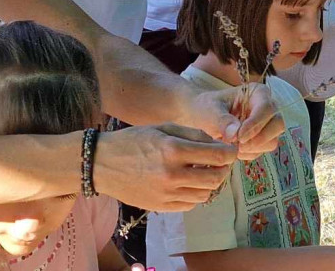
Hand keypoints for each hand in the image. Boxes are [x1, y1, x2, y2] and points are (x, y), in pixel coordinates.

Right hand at [95, 124, 236, 210]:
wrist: (102, 164)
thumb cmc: (132, 141)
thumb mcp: (162, 128)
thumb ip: (192, 134)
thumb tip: (217, 143)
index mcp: (173, 150)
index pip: (216, 155)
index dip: (230, 153)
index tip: (232, 150)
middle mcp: (172, 174)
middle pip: (215, 178)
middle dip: (224, 169)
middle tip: (222, 162)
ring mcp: (166, 194)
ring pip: (205, 194)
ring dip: (211, 183)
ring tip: (205, 172)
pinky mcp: (161, 207)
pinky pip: (190, 204)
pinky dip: (196, 194)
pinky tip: (190, 183)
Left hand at [184, 82, 284, 158]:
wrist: (203, 116)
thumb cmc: (207, 107)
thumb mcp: (210, 110)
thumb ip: (222, 120)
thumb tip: (236, 133)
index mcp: (257, 92)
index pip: (266, 108)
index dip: (256, 124)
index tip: (240, 137)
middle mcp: (267, 106)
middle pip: (277, 124)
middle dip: (259, 138)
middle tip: (239, 145)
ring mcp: (267, 123)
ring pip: (273, 140)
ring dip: (254, 148)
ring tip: (234, 147)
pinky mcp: (263, 138)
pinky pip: (264, 149)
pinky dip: (251, 153)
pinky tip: (236, 150)